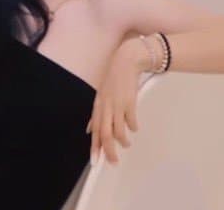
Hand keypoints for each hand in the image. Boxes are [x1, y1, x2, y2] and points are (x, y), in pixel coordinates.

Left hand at [86, 40, 142, 165]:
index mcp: (98, 106)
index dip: (94, 146)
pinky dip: (132, 127)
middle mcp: (105, 106)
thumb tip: (90, 130)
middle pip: (104, 134)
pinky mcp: (130, 101)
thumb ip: (96, 114)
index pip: (94, 130)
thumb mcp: (101, 97)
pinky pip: (130, 120)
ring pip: (118, 130)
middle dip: (108, 150)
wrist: (125, 62)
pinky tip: (134, 128)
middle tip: (113, 161)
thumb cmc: (113, 80)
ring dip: (123, 140)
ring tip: (126, 144)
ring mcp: (117, 104)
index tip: (94, 160)